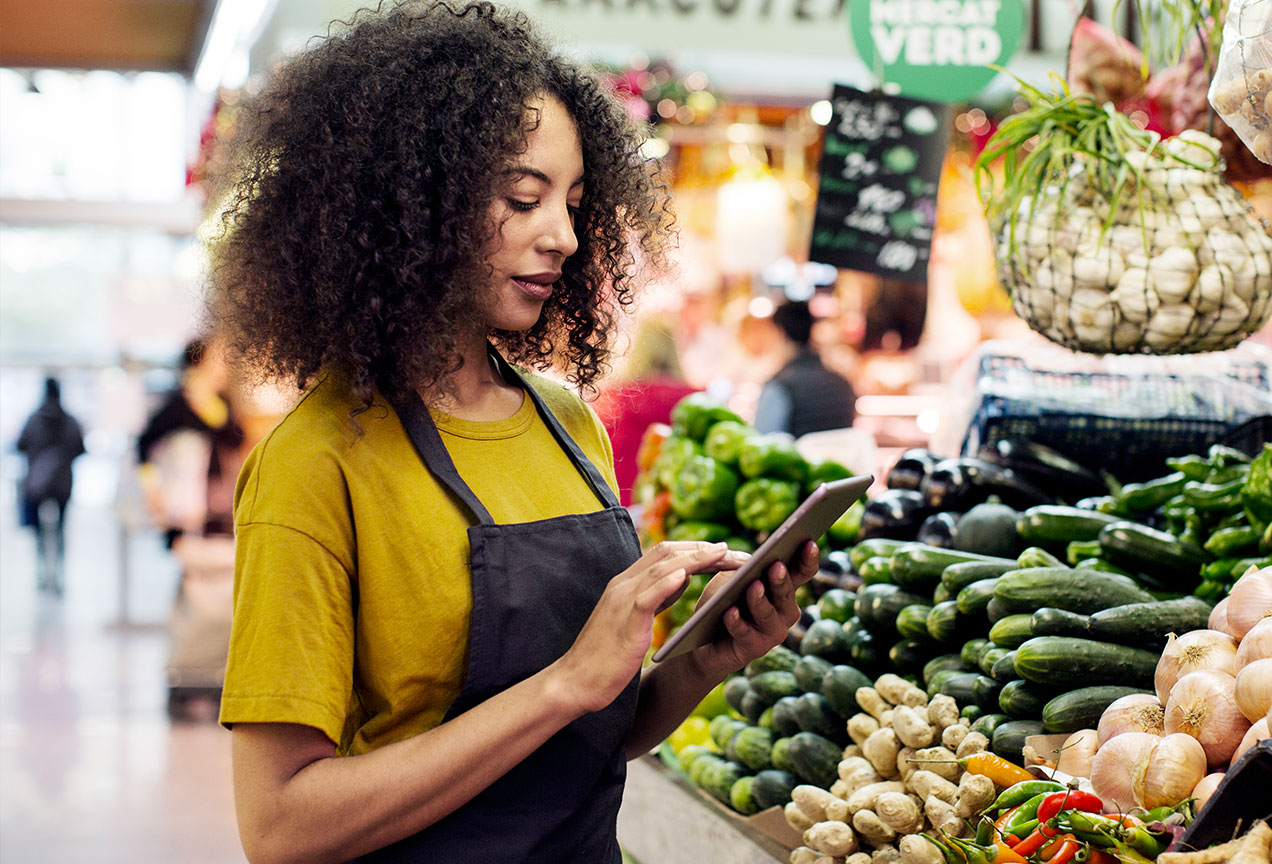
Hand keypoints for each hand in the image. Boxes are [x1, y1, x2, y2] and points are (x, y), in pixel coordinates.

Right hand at [550, 541, 748, 713]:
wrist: (574, 683)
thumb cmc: (605, 658)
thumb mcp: (634, 621)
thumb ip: (655, 596)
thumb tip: (683, 577)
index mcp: (626, 584)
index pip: (664, 554)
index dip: (696, 548)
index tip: (724, 550)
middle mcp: (623, 585)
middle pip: (667, 552)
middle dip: (705, 549)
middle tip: (738, 553)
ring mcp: (622, 600)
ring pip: (662, 567)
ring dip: (697, 559)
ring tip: (725, 555)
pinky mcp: (624, 621)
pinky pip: (648, 596)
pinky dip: (668, 582)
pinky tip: (689, 575)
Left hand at [687, 539, 818, 679]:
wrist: (703, 640)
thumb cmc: (722, 602)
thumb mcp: (732, 577)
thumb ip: (745, 567)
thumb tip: (752, 560)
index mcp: (783, 589)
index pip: (802, 572)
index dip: (807, 559)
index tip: (809, 542)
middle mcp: (784, 612)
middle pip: (786, 593)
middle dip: (781, 580)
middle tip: (776, 565)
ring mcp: (771, 632)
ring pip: (768, 615)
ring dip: (760, 600)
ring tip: (753, 586)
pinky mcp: (752, 649)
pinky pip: (746, 634)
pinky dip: (737, 622)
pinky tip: (730, 611)